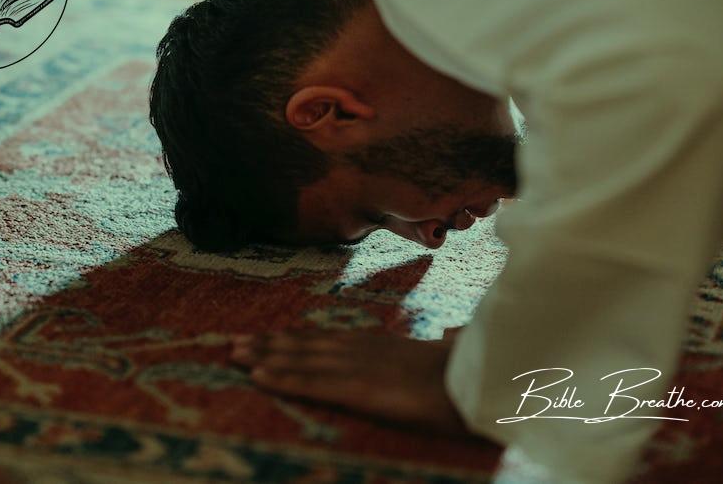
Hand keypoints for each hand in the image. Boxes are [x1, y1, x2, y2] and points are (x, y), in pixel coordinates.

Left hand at [231, 329, 471, 435]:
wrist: (488, 380)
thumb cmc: (475, 371)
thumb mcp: (454, 356)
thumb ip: (444, 343)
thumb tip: (449, 331)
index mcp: (384, 347)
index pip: (331, 340)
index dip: (298, 339)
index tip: (271, 336)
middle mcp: (366, 351)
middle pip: (308, 345)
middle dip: (270, 344)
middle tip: (234, 342)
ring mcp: (361, 368)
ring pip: (302, 359)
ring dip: (265, 356)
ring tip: (234, 354)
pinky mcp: (361, 389)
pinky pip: (314, 384)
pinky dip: (284, 378)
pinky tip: (258, 376)